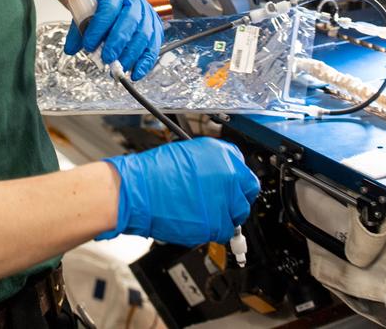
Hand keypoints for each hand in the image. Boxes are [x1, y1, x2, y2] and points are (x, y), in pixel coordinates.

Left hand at [64, 0, 161, 79]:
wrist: (121, 5)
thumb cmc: (105, 11)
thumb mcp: (89, 14)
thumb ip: (79, 30)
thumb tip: (70, 49)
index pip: (108, 8)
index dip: (98, 28)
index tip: (89, 44)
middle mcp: (135, 2)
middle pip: (129, 21)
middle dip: (117, 42)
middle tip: (107, 58)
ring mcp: (148, 15)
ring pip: (143, 35)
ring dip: (130, 55)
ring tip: (118, 68)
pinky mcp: (156, 29)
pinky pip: (153, 47)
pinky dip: (145, 63)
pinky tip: (135, 73)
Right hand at [98, 137, 259, 244]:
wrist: (138, 191)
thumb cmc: (154, 173)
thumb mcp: (188, 155)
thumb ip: (211, 166)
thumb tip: (220, 177)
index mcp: (223, 154)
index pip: (244, 172)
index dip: (236, 184)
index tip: (230, 190)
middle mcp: (229, 175)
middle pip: (247, 194)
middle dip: (235, 201)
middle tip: (219, 204)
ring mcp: (225, 201)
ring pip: (236, 216)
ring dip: (224, 217)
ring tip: (201, 213)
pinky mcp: (216, 224)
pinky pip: (223, 232)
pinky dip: (212, 230)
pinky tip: (196, 221)